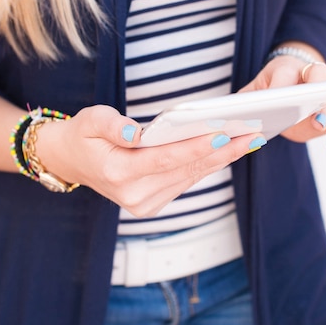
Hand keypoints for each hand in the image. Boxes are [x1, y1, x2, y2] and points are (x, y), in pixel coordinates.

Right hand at [35, 105, 265, 216]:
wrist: (72, 161)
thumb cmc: (84, 135)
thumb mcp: (90, 119)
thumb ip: (112, 125)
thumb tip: (137, 133)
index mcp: (118, 172)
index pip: (167, 158)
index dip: (198, 146)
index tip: (227, 132)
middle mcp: (134, 195)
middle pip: (186, 169)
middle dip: (222, 151)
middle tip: (253, 134)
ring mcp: (144, 204)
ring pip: (191, 177)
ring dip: (220, 159)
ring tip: (248, 140)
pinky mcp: (153, 204)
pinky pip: (185, 181)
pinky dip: (207, 166)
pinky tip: (228, 150)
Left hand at [240, 54, 325, 144]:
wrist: (287, 88)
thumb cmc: (267, 90)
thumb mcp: (251, 92)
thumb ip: (240, 102)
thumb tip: (223, 118)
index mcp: (285, 68)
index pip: (284, 73)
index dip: (279, 88)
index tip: (271, 102)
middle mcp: (310, 76)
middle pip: (319, 76)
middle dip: (313, 92)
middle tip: (304, 111)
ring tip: (320, 127)